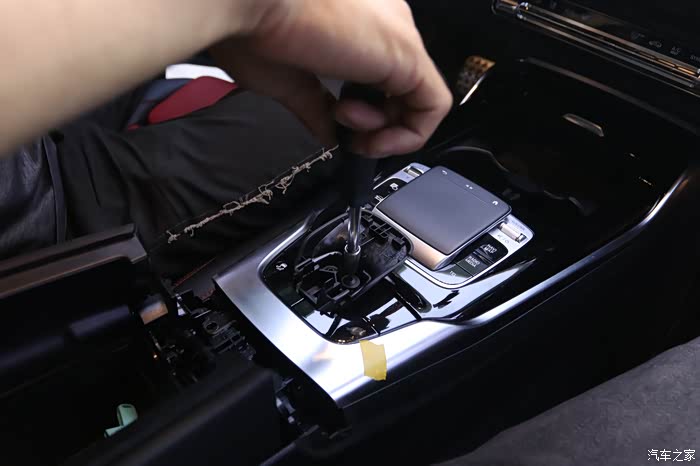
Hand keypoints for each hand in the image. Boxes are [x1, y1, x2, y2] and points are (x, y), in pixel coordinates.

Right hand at [211, 0, 452, 156]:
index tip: (336, 122)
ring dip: (385, 129)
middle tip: (345, 131)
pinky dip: (410, 135)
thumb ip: (317, 107)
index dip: (364, 110)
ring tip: (346, 120)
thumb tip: (329, 134)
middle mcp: (384, 21)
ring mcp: (398, 35)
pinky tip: (372, 140)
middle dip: (376, 123)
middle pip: (402, 87)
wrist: (243, 2)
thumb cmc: (251, 27)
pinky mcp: (407, 53)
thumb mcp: (289, 80)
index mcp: (356, 20)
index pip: (379, 73)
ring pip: (420, 96)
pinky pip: (434, 106)